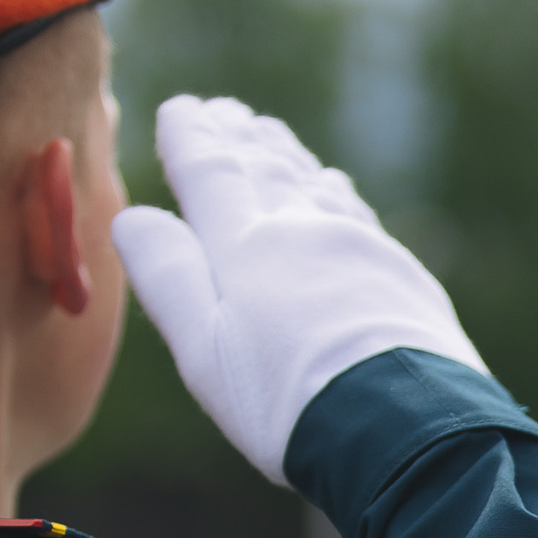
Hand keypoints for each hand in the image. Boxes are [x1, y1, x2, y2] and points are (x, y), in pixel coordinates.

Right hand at [111, 96, 487, 485]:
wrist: (404, 428)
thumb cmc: (287, 400)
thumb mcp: (204, 348)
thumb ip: (167, 276)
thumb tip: (133, 216)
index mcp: (248, 246)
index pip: (212, 173)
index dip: (191, 137)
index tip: (179, 108)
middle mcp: (307, 231)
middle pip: (268, 169)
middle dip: (240, 137)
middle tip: (226, 111)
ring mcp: (362, 249)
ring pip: (315, 184)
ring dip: (287, 156)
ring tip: (271, 139)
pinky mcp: (403, 276)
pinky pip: (356, 213)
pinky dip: (333, 192)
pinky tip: (333, 190)